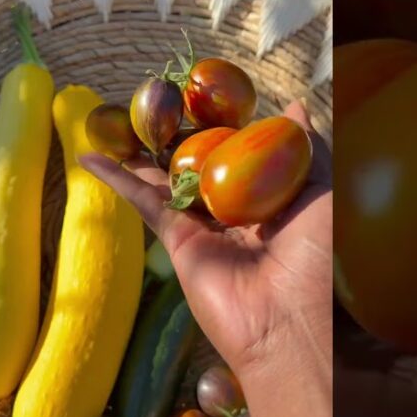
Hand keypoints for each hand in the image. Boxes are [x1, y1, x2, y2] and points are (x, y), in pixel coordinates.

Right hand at [80, 100, 333, 416]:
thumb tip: (294, 106)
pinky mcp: (176, 241)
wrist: (290, 320)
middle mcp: (236, 211)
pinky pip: (143, 202)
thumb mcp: (326, 192)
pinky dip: (116, 179)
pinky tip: (90, 158)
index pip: (242, 154)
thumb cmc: (319, 257)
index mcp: (273, 199)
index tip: (204, 95)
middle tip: (156, 99)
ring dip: (139, 152)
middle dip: (177, 135)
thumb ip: (306, 149)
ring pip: (166, 179)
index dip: (223, 125)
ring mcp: (203, 226)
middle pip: (200, 164)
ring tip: (114, 120)